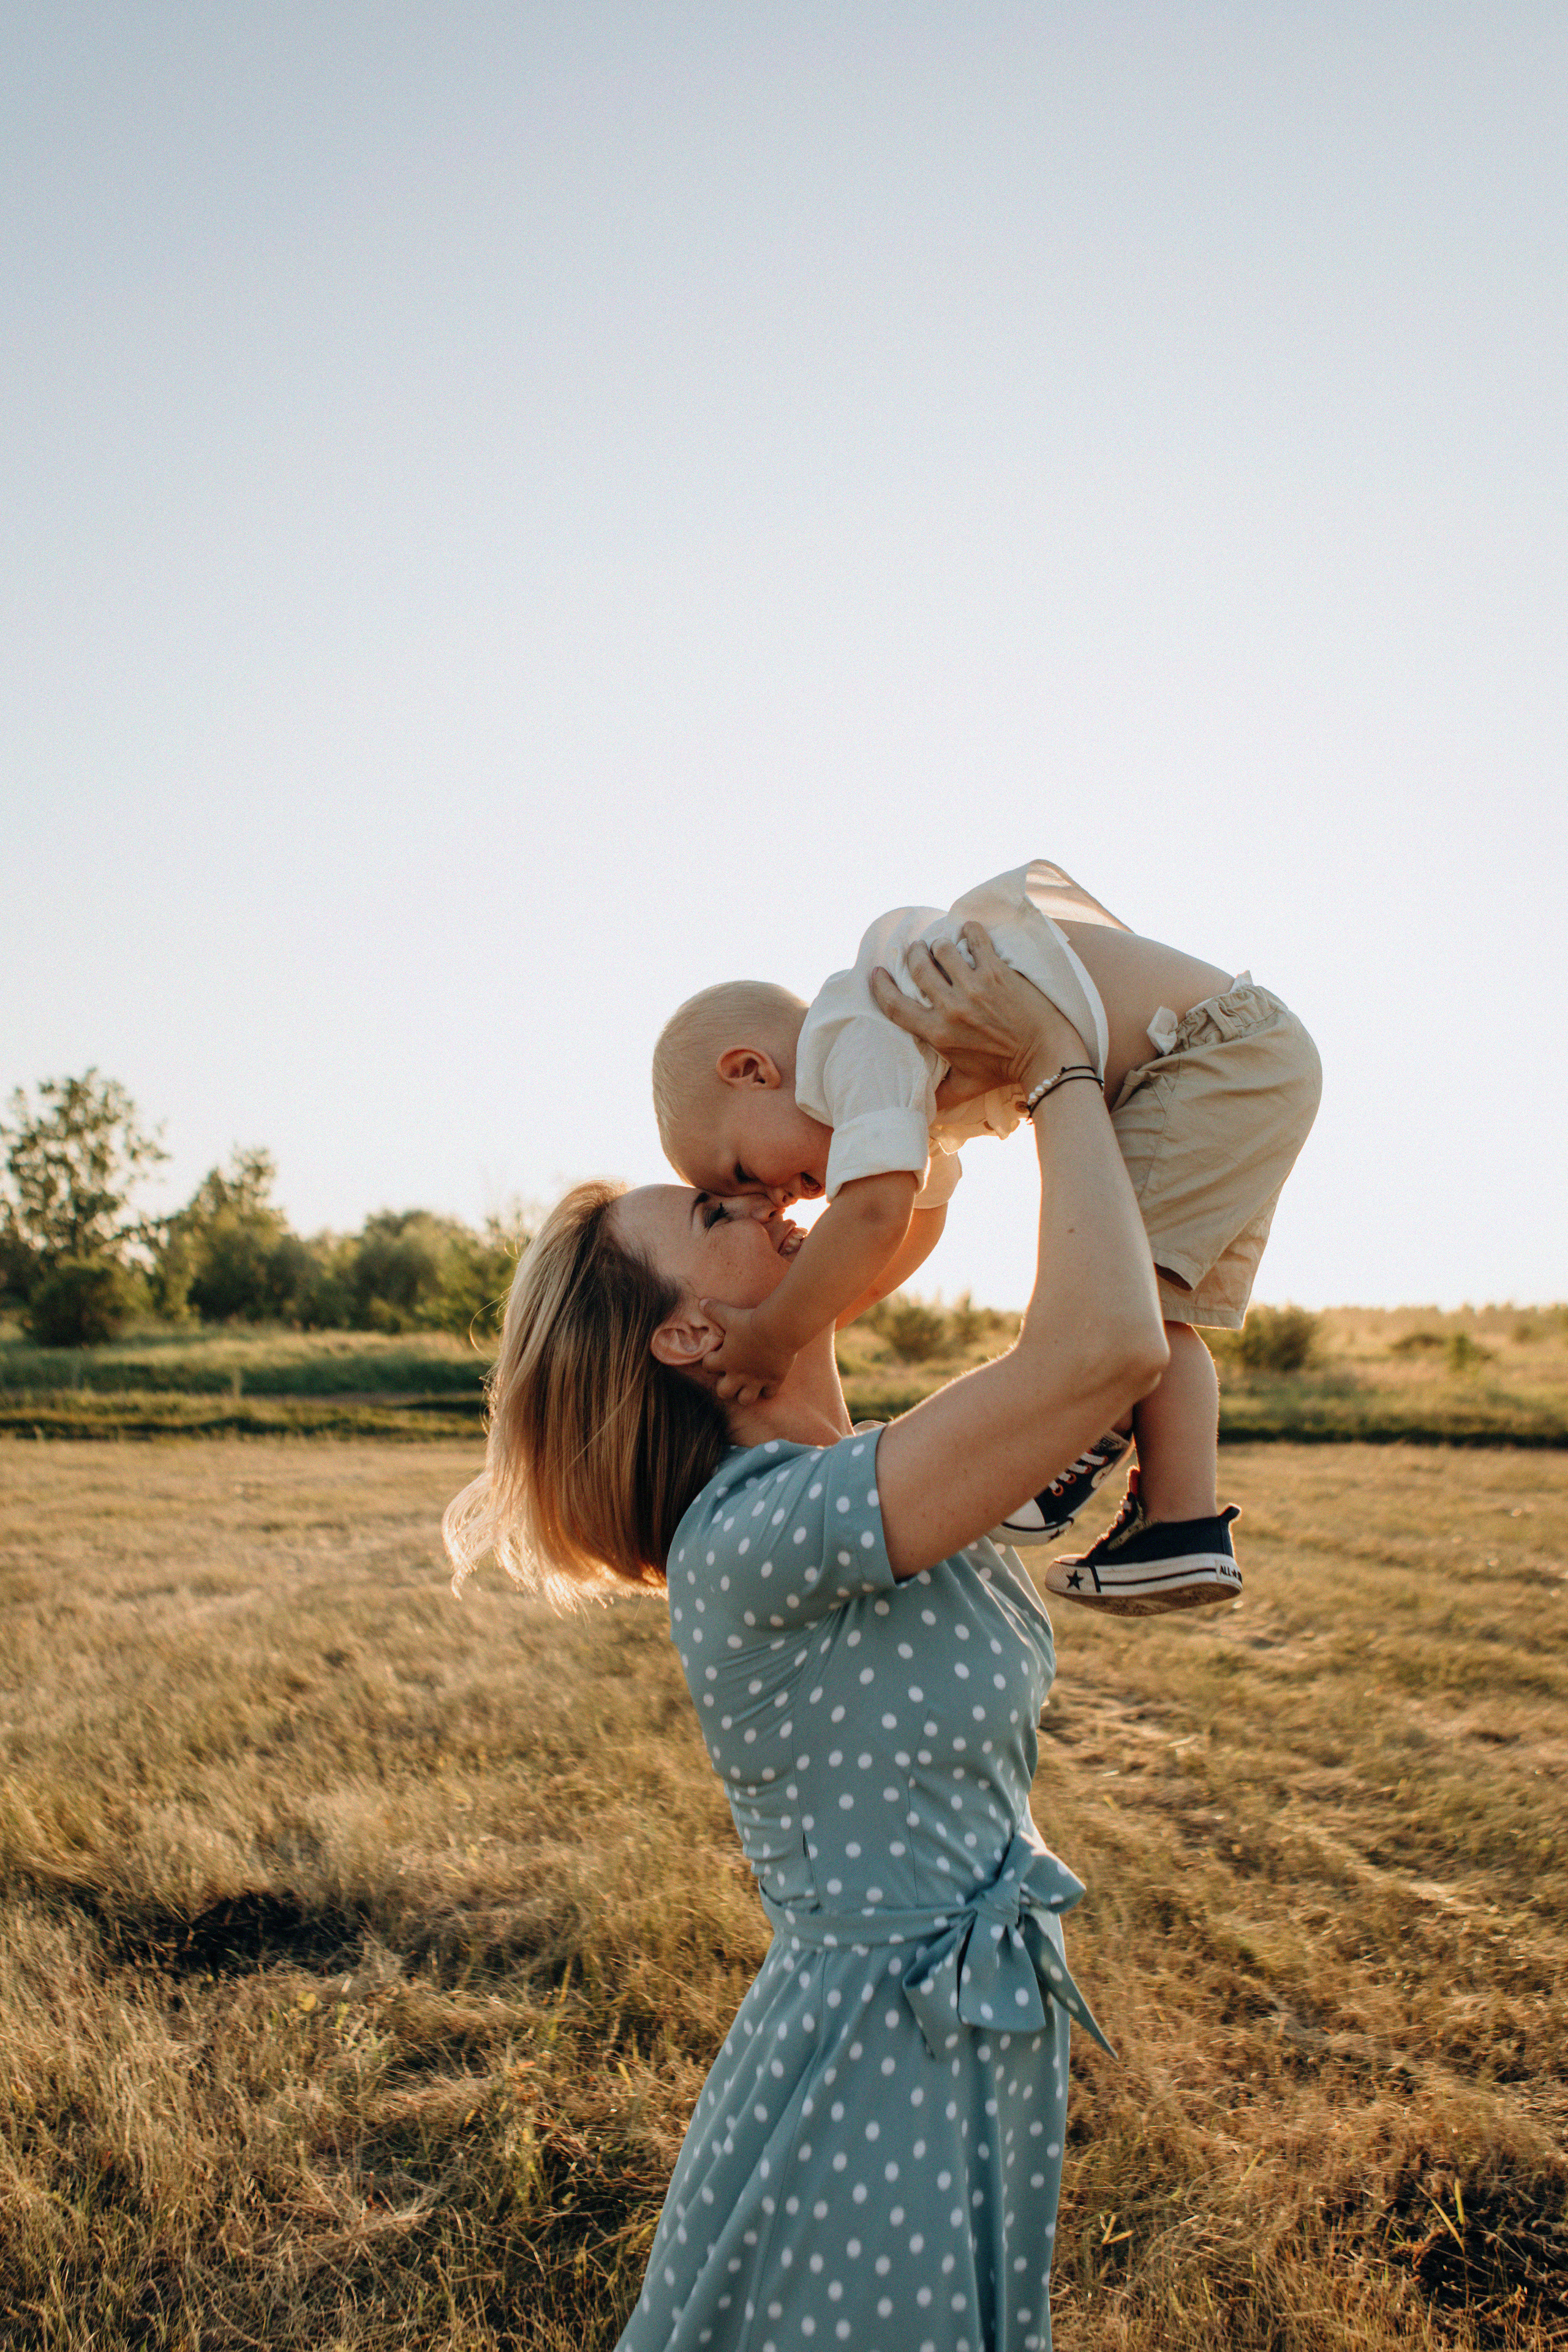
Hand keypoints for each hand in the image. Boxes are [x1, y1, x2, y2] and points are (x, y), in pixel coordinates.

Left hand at [698, 1298, 798, 1404]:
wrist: (778, 1328)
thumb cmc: (751, 1321)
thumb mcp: (730, 1314)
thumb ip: (714, 1310)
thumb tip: (701, 1302)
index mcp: (725, 1359)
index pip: (707, 1366)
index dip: (709, 1361)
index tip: (714, 1355)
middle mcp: (738, 1374)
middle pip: (723, 1392)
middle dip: (724, 1387)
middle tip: (730, 1377)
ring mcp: (756, 1379)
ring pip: (745, 1399)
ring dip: (745, 1393)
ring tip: (748, 1384)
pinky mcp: (774, 1380)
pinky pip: (768, 1394)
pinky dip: (768, 1390)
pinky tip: (769, 1381)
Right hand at [870, 923, 1088, 1098]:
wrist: (1045, 1055)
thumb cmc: (1004, 1071)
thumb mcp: (966, 1087)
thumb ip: (940, 1095)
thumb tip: (922, 1110)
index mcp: (937, 1034)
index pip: (895, 1005)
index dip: (881, 986)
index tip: (877, 972)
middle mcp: (951, 1008)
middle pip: (918, 967)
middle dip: (914, 954)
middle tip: (918, 950)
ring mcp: (974, 987)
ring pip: (943, 949)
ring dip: (940, 944)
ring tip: (944, 945)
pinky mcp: (997, 972)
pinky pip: (976, 938)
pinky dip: (969, 930)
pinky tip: (968, 931)